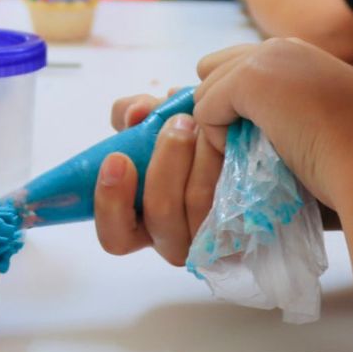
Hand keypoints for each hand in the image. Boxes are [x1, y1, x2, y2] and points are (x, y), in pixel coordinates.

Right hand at [93, 86, 222, 265]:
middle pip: (161, 214)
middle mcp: (171, 239)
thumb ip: (131, 112)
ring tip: (202, 122)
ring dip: (198, 158)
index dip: (111, 201)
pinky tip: (226, 136)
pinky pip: (231, 199)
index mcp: (138, 223)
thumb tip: (136, 114)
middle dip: (166, 163)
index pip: (115, 236)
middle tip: (178, 123)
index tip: (117, 159)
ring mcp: (207, 236)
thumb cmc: (178, 137)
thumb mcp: (148, 122)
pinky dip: (224, 163)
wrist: (229, 139)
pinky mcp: (241, 224)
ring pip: (198, 203)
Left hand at [192, 37, 352, 210]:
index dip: (233, 103)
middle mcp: (282, 49)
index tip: (239, 141)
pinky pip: (204, 110)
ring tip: (249, 163)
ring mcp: (265, 58)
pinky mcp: (250, 78)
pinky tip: (251, 160)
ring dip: (217, 129)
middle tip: (235, 152)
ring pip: (205, 92)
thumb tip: (235, 141)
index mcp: (303, 58)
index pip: (240, 68)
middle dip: (216, 108)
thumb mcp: (323, 133)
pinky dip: (217, 140)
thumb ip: (281, 124)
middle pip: (214, 70)